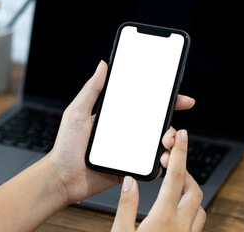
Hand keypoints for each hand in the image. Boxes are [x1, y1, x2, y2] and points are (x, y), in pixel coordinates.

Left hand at [45, 60, 195, 205]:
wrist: (62, 178)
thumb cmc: (66, 146)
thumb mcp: (76, 112)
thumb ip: (91, 90)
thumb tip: (103, 65)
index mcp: (117, 117)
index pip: (145, 105)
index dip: (165, 100)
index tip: (180, 97)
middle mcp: (126, 131)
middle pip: (157, 125)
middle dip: (171, 126)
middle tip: (172, 131)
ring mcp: (130, 150)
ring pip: (158, 144)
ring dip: (169, 144)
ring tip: (166, 145)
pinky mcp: (130, 167)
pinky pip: (151, 165)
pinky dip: (161, 163)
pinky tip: (161, 160)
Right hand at [112, 130, 205, 231]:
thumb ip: (126, 206)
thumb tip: (130, 182)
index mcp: (163, 218)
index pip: (176, 177)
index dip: (179, 153)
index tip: (182, 136)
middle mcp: (181, 226)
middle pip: (194, 189)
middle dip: (186, 172)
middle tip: (171, 165)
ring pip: (200, 207)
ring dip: (190, 192)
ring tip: (175, 186)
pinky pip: (198, 223)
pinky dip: (192, 210)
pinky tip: (178, 210)